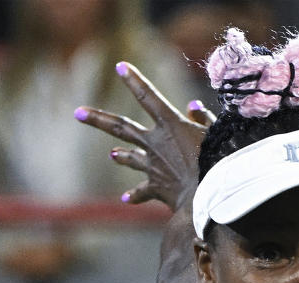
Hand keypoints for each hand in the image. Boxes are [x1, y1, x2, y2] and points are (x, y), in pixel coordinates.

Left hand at [75, 62, 213, 211]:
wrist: (211, 195)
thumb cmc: (220, 161)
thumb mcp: (216, 134)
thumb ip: (204, 120)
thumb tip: (193, 108)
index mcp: (171, 125)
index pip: (149, 97)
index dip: (134, 80)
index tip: (120, 67)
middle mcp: (156, 143)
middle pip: (122, 127)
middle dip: (98, 119)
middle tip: (78, 113)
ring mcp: (153, 166)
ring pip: (130, 158)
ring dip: (122, 156)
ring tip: (112, 155)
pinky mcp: (157, 187)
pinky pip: (143, 191)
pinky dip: (135, 195)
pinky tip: (125, 199)